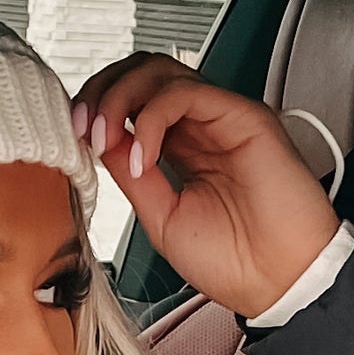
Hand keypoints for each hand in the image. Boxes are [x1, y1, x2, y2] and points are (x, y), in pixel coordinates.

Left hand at [73, 55, 341, 318]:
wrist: (281, 283)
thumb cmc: (236, 262)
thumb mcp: (160, 219)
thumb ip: (131, 176)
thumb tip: (99, 141)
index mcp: (181, 149)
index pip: (131, 101)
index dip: (95, 107)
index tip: (72, 137)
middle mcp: (200, 126)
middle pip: (141, 73)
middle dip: (100, 91)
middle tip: (81, 128)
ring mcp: (221, 117)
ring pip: (159, 71)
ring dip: (118, 97)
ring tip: (104, 139)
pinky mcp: (242, 115)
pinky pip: (185, 92)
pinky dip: (151, 118)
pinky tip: (143, 158)